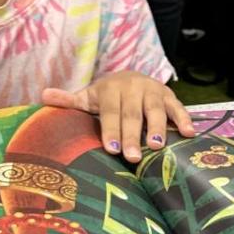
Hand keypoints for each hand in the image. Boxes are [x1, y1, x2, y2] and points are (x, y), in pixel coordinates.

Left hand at [42, 73, 193, 163]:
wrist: (130, 78)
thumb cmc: (106, 96)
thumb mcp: (88, 97)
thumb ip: (69, 100)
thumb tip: (43, 95)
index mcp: (111, 89)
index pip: (110, 111)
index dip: (111, 129)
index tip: (111, 148)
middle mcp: (133, 87)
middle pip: (133, 114)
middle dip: (133, 135)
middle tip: (132, 156)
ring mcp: (153, 91)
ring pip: (156, 110)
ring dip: (158, 128)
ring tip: (157, 147)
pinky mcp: (169, 96)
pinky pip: (178, 107)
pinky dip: (184, 119)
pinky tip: (189, 134)